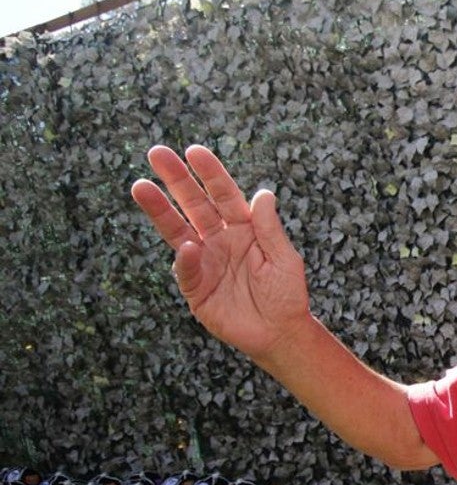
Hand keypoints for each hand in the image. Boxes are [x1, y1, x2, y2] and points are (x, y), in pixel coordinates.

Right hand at [131, 145, 309, 358]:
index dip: (210, 173)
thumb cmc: (287, 294)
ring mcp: (205, 262)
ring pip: (178, 231)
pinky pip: (187, 271)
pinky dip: (186, 260)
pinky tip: (188, 248)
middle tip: (156, 154)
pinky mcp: (196, 289)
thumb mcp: (284, 259)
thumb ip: (269, 229)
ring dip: (160, 210)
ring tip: (141, 187)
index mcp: (244, 228)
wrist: (280, 333)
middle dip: (176, 180)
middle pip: (194, 205)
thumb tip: (262, 193)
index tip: (195, 151)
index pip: (223, 194)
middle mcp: (220, 240)